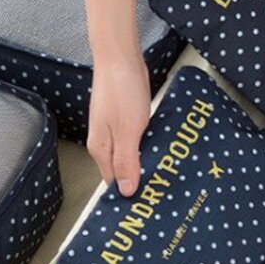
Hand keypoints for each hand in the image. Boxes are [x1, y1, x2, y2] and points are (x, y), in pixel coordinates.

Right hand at [87, 52, 150, 196]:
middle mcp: (104, 141)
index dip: (129, 194)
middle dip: (137, 181)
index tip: (147, 205)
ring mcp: (114, 129)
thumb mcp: (127, 130)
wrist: (121, 57)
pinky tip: (159, 150)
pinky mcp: (125, 118)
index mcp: (101, 148)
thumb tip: (126, 190)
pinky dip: (146, 148)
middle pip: (120, 170)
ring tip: (163, 175)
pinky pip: (135, 141)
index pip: (113, 182)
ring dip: (143, 164)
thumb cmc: (122, 90)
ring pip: (129, 155)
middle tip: (160, 194)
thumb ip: (127, 161)